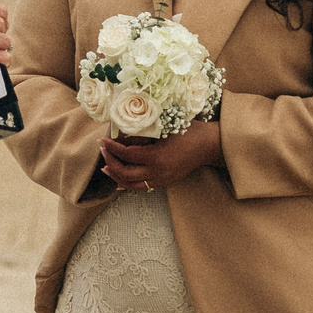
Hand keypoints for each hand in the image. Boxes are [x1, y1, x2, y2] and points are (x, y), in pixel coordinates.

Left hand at [98, 120, 223, 192]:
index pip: (127, 154)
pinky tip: (120, 176)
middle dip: (110, 162)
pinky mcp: (165, 182)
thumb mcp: (166, 126)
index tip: (103, 140)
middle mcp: (158, 172)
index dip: (112, 148)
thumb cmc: (190, 130)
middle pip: (125, 173)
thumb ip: (145, 130)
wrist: (209, 146)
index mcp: (157, 156)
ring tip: (106, 166)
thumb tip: (122, 129)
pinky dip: (127, 182)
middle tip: (103, 150)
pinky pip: (141, 187)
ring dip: (116, 176)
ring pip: (131, 184)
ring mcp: (162, 180)